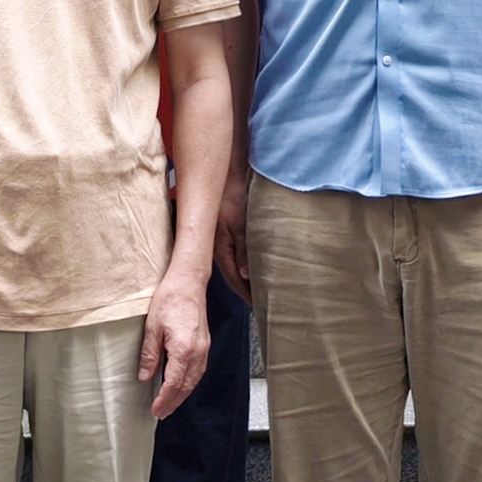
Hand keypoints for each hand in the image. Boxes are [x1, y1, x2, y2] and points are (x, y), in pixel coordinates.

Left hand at [140, 272, 210, 419]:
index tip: (156, 409)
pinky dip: (190, 382)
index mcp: (184, 350)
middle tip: (162, 413)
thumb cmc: (170, 299)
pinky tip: (182, 384)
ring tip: (170, 404)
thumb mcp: (152, 327)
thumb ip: (150, 354)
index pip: (174, 383)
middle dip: (174, 402)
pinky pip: (199, 370)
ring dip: (183, 394)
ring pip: (195, 379)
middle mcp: (198, 352)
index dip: (164, 399)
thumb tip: (144, 376)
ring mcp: (204, 348)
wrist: (188, 282)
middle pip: (187, 386)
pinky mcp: (205, 343)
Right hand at [214, 164, 251, 296]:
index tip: (258, 308)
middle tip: (261, 304)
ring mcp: (223, 241)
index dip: (246, 294)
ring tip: (260, 290)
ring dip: (247, 278)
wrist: (226, 174)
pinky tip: (254, 266)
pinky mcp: (228, 232)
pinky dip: (246, 264)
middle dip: (246, 290)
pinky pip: (237, 254)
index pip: (234, 279)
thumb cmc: (231, 194)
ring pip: (236, 265)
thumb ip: (243, 248)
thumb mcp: (239, 222)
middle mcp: (220, 248)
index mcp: (221, 249)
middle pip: (234, 275)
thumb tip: (246, 274)